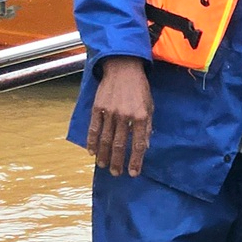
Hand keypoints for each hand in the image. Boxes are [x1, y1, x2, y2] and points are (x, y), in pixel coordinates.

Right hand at [87, 57, 152, 176]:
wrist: (123, 68)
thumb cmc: (139, 88)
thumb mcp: (150, 105)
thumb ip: (147, 126)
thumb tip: (145, 146)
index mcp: (141, 116)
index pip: (138, 144)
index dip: (135, 160)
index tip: (133, 173)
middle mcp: (125, 116)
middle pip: (119, 145)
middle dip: (117, 162)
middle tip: (116, 173)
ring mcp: (110, 112)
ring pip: (105, 139)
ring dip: (104, 155)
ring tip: (104, 166)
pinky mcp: (98, 108)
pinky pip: (94, 128)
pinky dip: (92, 142)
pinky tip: (92, 152)